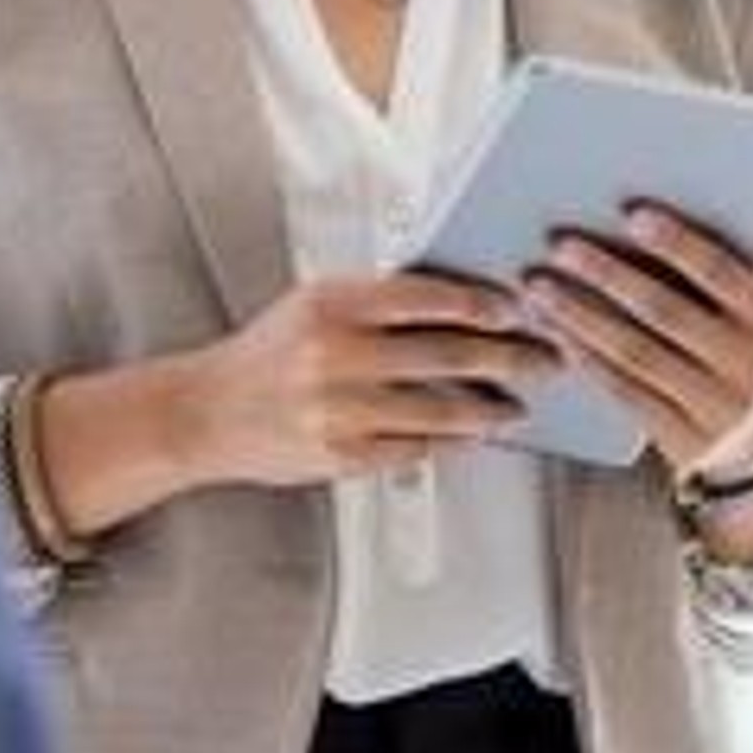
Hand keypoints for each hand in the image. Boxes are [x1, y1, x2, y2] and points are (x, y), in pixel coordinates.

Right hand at [175, 272, 558, 487]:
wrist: (206, 412)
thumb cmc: (268, 353)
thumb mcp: (313, 303)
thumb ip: (377, 298)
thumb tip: (460, 299)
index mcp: (332, 304)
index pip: (426, 296)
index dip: (482, 304)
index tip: (518, 308)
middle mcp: (335, 354)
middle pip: (446, 354)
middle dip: (509, 358)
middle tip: (546, 360)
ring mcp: (338, 410)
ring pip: (439, 410)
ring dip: (489, 410)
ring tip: (518, 407)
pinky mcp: (340, 456)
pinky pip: (414, 449)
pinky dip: (451, 443)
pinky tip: (473, 435)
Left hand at [522, 203, 752, 482]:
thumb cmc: (735, 341)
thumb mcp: (749, 304)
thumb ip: (733, 257)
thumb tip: (700, 192)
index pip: (722, 273)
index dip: (678, 243)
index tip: (630, 212)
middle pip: (668, 313)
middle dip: (610, 275)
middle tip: (560, 245)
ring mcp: (721, 410)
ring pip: (637, 354)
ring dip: (582, 316)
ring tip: (538, 286)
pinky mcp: (686, 443)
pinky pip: (626, 393)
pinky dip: (586, 359)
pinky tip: (555, 332)